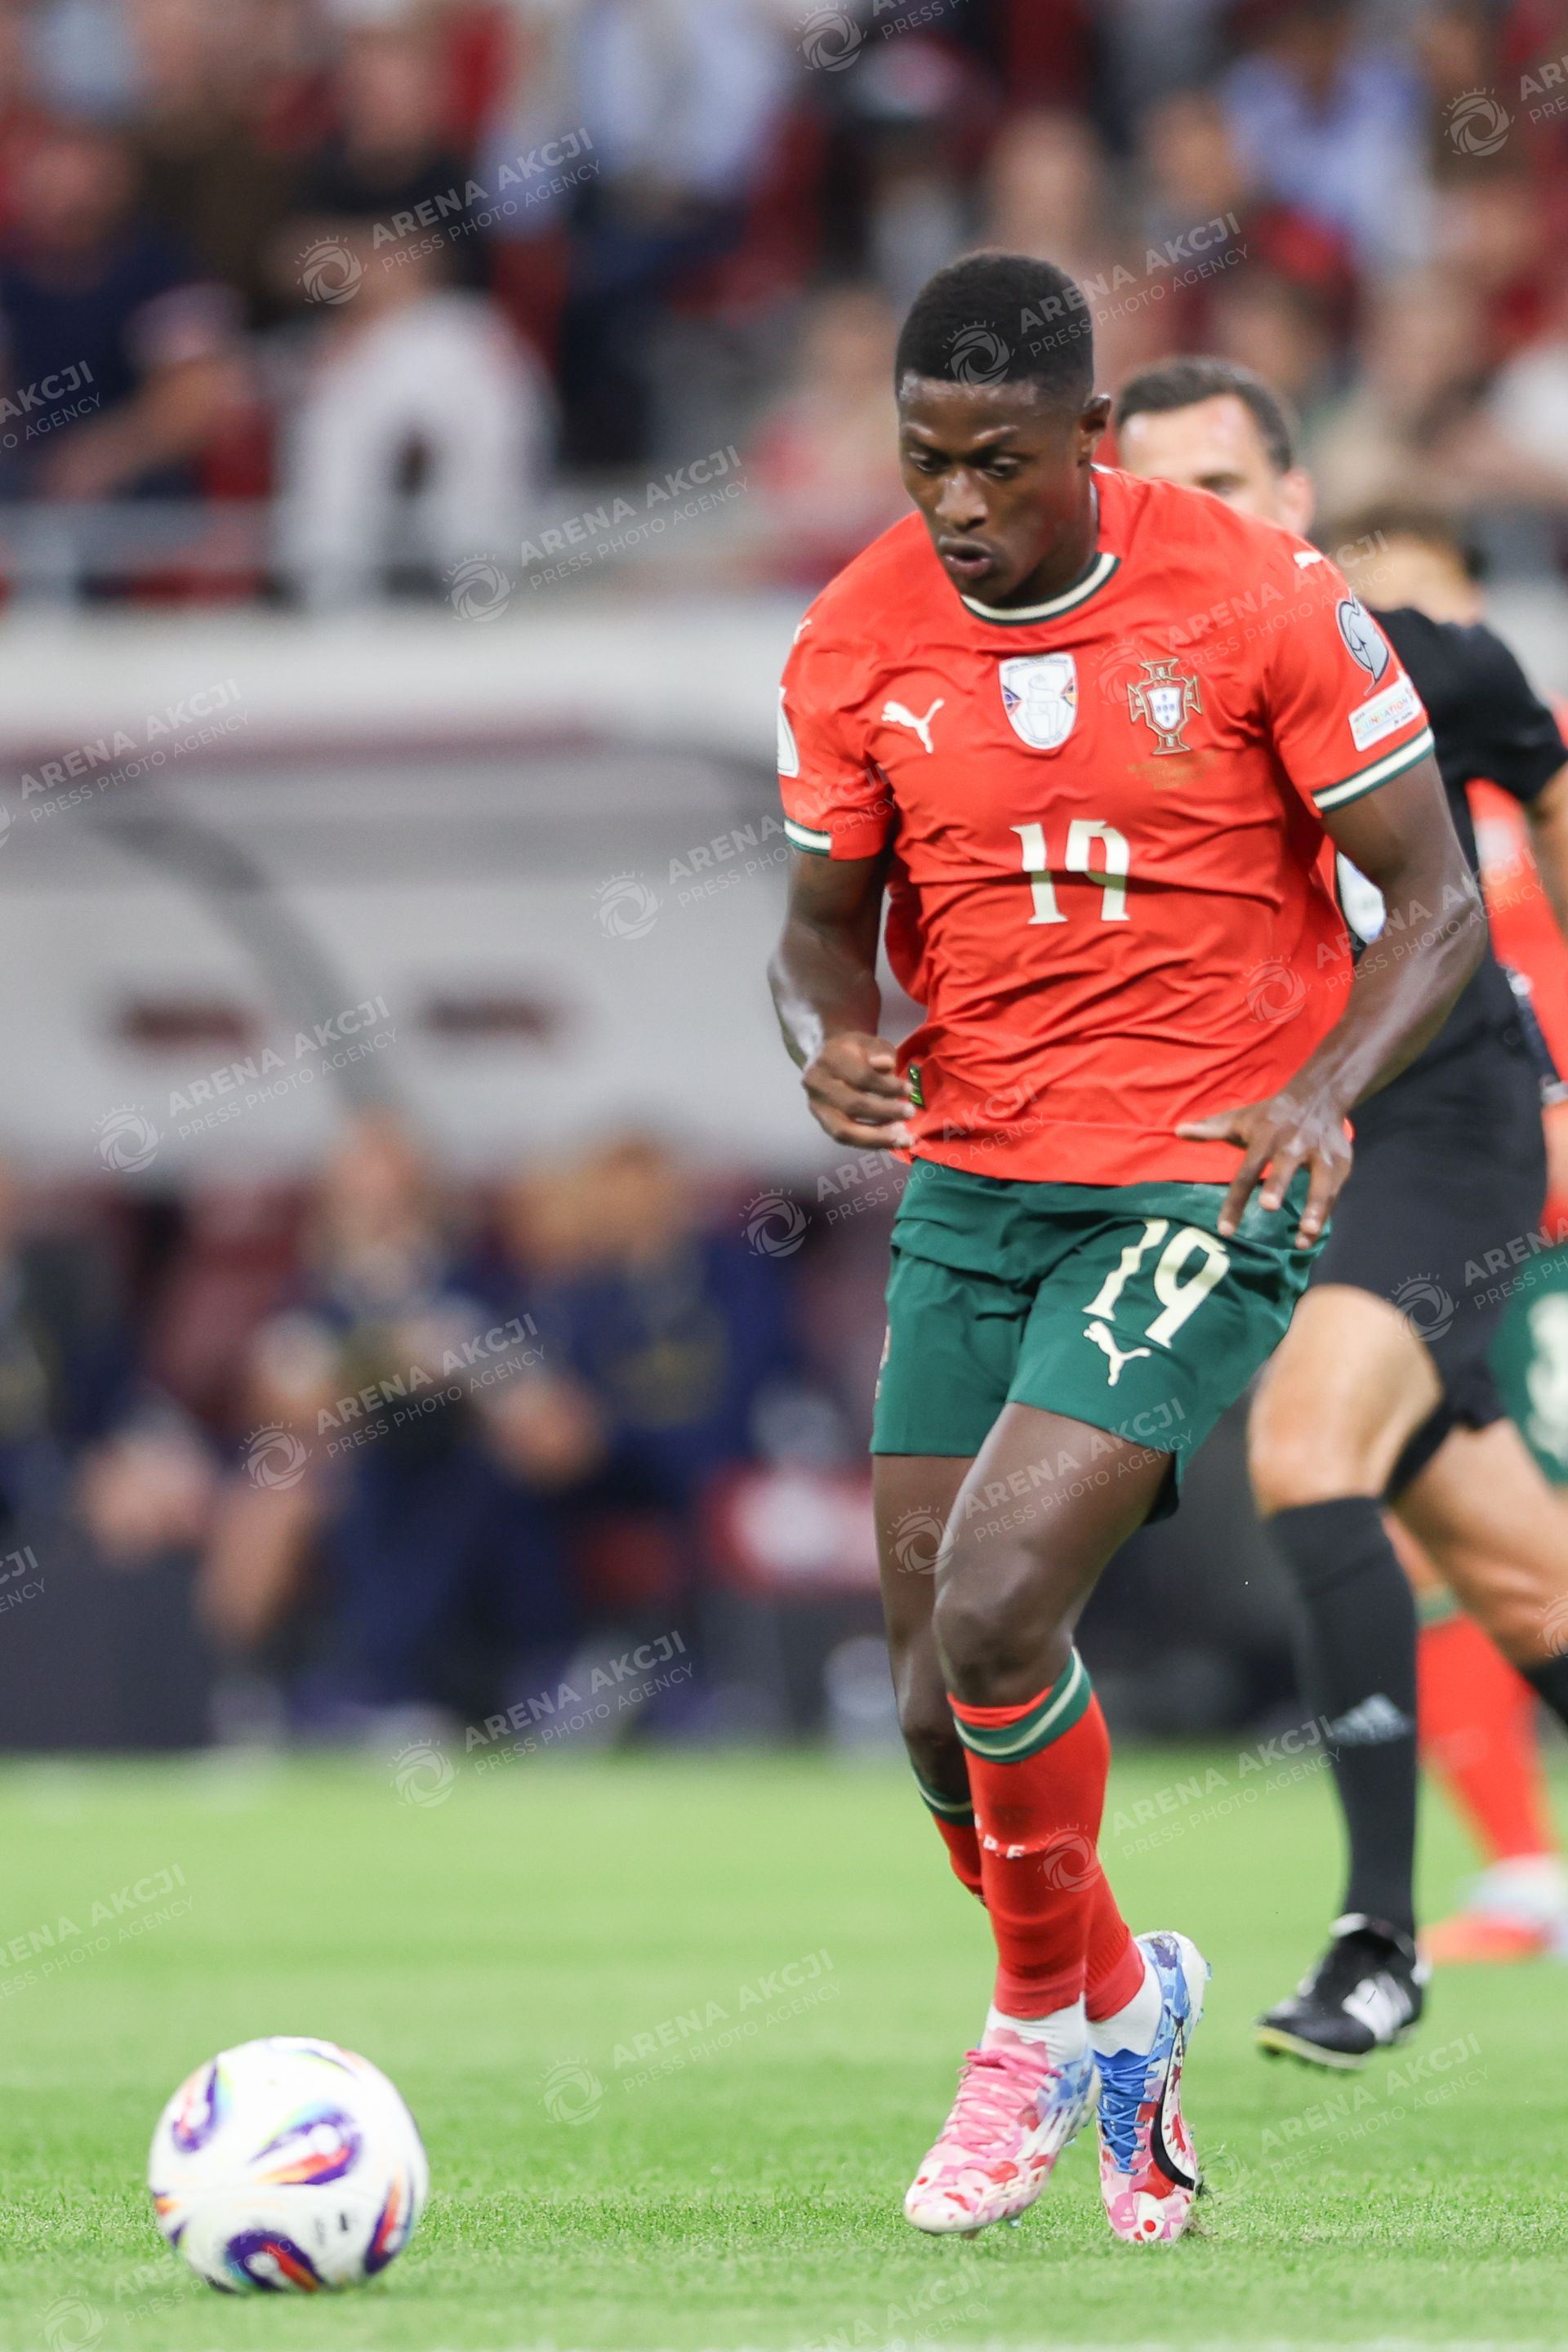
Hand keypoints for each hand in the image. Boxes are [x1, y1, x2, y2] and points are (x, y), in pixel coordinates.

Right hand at [801, 1031, 913, 1149]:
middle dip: (885, 1112)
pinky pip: (846, 1138)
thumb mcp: (870, 1043)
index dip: (887, 1086)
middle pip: (852, 1105)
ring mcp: (816, 1106)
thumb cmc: (854, 1051)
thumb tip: (887, 1066)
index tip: (910, 1090)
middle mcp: (817, 1083)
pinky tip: (891, 1140)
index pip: (861, 1076)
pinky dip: (870, 1142)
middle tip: (910, 1113)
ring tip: (903, 1139)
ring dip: (877, 1138)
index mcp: (830, 1058)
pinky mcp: (822, 1122)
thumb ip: (880, 1052)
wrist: (827, 1057)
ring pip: (844, 1130)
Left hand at [1176, 1091, 1351, 1244]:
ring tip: (1306, 1233)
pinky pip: (1334, 1191)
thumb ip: (1210, 1128)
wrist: (1318, 1096)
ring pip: (1321, 1180)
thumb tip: (1177, 1130)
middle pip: (1284, 1166)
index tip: (1225, 1230)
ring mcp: (1321, 1153)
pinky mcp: (1340, 1162)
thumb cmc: (1270, 1116)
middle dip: (1277, 1184)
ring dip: (1315, 1206)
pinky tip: (1311, 1237)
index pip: (1246, 1171)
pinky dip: (1326, 1212)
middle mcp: (1294, 1144)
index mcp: (1266, 1137)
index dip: (1235, 1201)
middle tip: (1268, 1206)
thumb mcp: (1240, 1119)